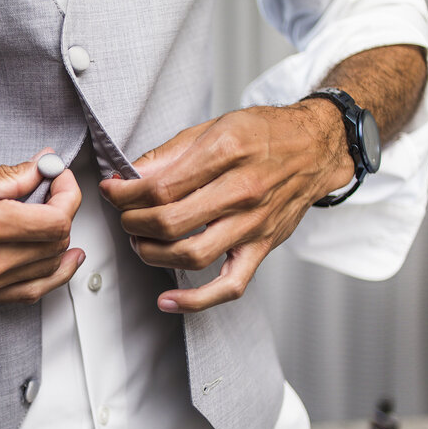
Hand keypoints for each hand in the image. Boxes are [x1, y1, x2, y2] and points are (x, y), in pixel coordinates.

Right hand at [0, 153, 83, 307]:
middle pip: (54, 248)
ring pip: (44, 275)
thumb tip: (41, 171)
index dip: (67, 195)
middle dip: (64, 215)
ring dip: (58, 248)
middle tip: (53, 191)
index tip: (58, 178)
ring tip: (61, 224)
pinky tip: (52, 263)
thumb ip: (7, 176)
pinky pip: (21, 294)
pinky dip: (42, 276)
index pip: (55, 221)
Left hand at [99, 102, 352, 312]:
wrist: (315, 148)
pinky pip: (230, 285)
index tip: (113, 193)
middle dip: (133, 223)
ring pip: (191, 255)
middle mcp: (243, 190)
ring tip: (140, 243)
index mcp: (227, 152)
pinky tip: (169, 301)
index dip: (126, 194)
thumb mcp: (212, 127)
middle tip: (124, 217)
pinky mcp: (263, 247)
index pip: (161, 186)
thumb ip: (168, 154)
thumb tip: (129, 176)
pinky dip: (197, 301)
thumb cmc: (264, 134)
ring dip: (152, 255)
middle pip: (170, 222)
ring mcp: (254, 223)